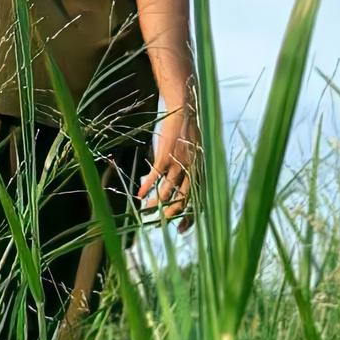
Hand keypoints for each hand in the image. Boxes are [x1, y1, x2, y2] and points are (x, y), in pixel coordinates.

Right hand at [137, 101, 199, 230]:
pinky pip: (155, 176)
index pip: (196, 199)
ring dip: (155, 202)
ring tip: (146, 211)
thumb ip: (188, 167)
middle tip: (160, 222)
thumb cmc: (187, 129)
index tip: (182, 229)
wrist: (184, 110)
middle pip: (182, 199)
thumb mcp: (193, 151)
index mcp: (199, 170)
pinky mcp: (165, 155)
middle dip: (171, 213)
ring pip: (167, 190)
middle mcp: (191, 170)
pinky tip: (140, 194)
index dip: (190, 216)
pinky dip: (147, 186)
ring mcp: (178, 163)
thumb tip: (178, 181)